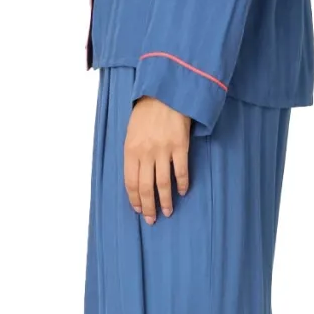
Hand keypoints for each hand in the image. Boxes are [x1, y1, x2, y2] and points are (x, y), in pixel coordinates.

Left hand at [125, 95, 190, 223]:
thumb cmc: (146, 112)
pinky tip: (183, 191)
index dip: (134, 199)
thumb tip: (136, 175)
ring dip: (165, 201)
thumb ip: (132, 153)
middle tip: (152, 220)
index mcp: (130, 150)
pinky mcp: (180, 146)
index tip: (138, 210)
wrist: (165, 93)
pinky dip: (182, 184)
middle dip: (148, 207)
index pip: (130, 182)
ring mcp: (163, 151)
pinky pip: (181, 171)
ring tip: (168, 212)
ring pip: (163, 184)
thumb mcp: (131, 132)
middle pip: (145, 187)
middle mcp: (145, 153)